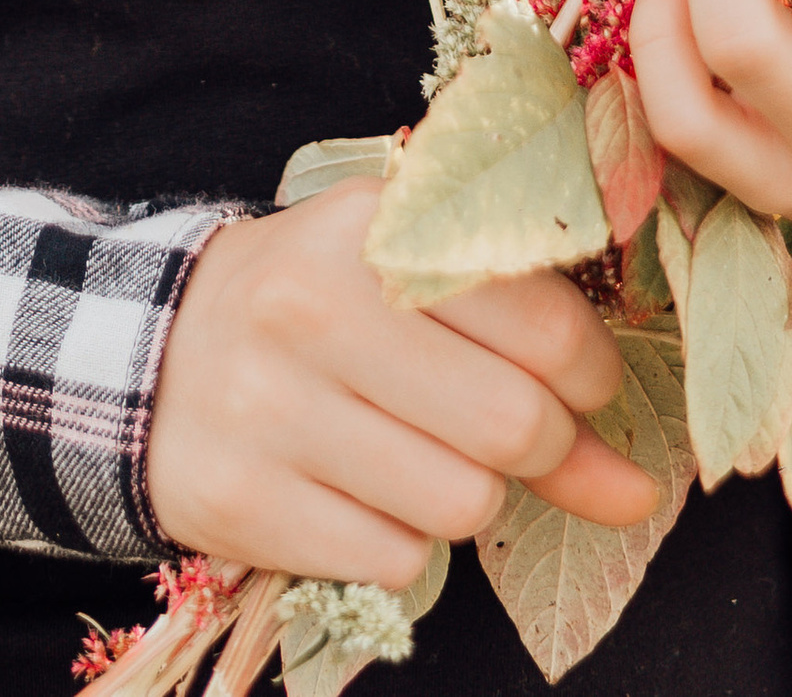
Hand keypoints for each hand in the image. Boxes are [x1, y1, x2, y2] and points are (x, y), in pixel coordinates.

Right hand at [147, 178, 655, 589]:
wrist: (153, 355)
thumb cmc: (316, 308)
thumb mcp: (413, 291)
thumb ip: (534, 372)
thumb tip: (638, 493)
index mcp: (369, 228)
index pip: (544, 324)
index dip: (589, 374)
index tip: (579, 385)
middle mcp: (312, 308)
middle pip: (512, 426)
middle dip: (541, 449)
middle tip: (512, 435)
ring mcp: (268, 408)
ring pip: (460, 505)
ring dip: (467, 497)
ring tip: (419, 453)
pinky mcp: (240, 501)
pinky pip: (393, 562)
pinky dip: (400, 544)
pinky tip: (359, 492)